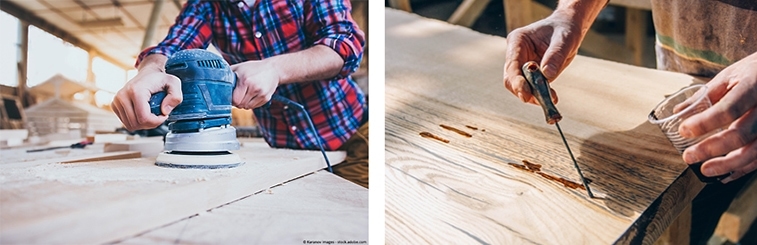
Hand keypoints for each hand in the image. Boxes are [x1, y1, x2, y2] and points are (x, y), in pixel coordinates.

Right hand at [111, 67, 181, 130]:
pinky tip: (143, 112)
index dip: (157, 121)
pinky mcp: (115, 105)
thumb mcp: (174, 83)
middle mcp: (122, 96)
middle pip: (136, 124)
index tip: (164, 114)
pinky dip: (136, 121)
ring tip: (152, 113)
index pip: (144, 118)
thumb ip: (176, 97)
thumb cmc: (160, 79)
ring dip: (144, 123)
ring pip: (130, 125)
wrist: (148, 73)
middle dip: (151, 123)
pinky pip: (126, 123)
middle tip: (159, 114)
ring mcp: (116, 101)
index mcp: (135, 91)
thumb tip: (165, 111)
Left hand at [230, 60, 280, 108]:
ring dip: (244, 103)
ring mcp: (261, 94)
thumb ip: (227, 74)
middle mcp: (254, 88)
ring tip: (245, 95)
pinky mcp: (266, 98)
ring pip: (247, 107)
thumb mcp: (239, 68)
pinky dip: (251, 103)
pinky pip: (255, 107)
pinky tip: (252, 96)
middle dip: (237, 102)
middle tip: (238, 95)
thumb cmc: (254, 68)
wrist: (273, 69)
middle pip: (240, 105)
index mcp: (245, 80)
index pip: (235, 100)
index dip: (231, 99)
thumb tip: (215, 79)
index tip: (231, 96)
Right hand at [503, 13, 583, 104]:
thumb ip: (556, 55)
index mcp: (517, 41)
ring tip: (550, 100)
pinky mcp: (530, 75)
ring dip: (532, 96)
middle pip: (511, 78)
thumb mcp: (564, 40)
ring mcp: (521, 65)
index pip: (511, 64)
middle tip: (539, 101)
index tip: (526, 94)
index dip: (516, 81)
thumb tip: (547, 75)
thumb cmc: (565, 29)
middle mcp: (515, 54)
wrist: (568, 29)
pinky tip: (552, 98)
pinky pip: (531, 89)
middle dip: (523, 91)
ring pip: (518, 86)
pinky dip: (540, 95)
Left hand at [679, 52, 756, 182]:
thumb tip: (678, 112)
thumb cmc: (752, 73)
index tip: (684, 130)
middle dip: (712, 149)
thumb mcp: (729, 75)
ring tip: (706, 170)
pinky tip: (726, 175)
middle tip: (689, 157)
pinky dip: (743, 169)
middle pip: (741, 134)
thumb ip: (705, 95)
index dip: (705, 123)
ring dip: (728, 165)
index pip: (729, 109)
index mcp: (752, 87)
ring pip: (754, 151)